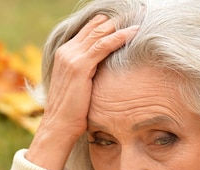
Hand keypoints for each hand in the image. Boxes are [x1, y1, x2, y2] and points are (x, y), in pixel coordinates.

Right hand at [26, 16, 138, 169]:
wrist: (59, 125)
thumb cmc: (72, 110)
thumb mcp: (79, 84)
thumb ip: (89, 70)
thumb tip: (108, 67)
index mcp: (65, 53)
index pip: (89, 30)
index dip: (108, 24)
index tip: (127, 22)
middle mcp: (66, 51)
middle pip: (95, 26)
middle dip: (117, 21)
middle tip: (138, 15)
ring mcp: (71, 58)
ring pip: (99, 33)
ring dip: (120, 25)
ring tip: (139, 20)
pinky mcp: (80, 66)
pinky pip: (103, 45)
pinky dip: (119, 37)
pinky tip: (133, 32)